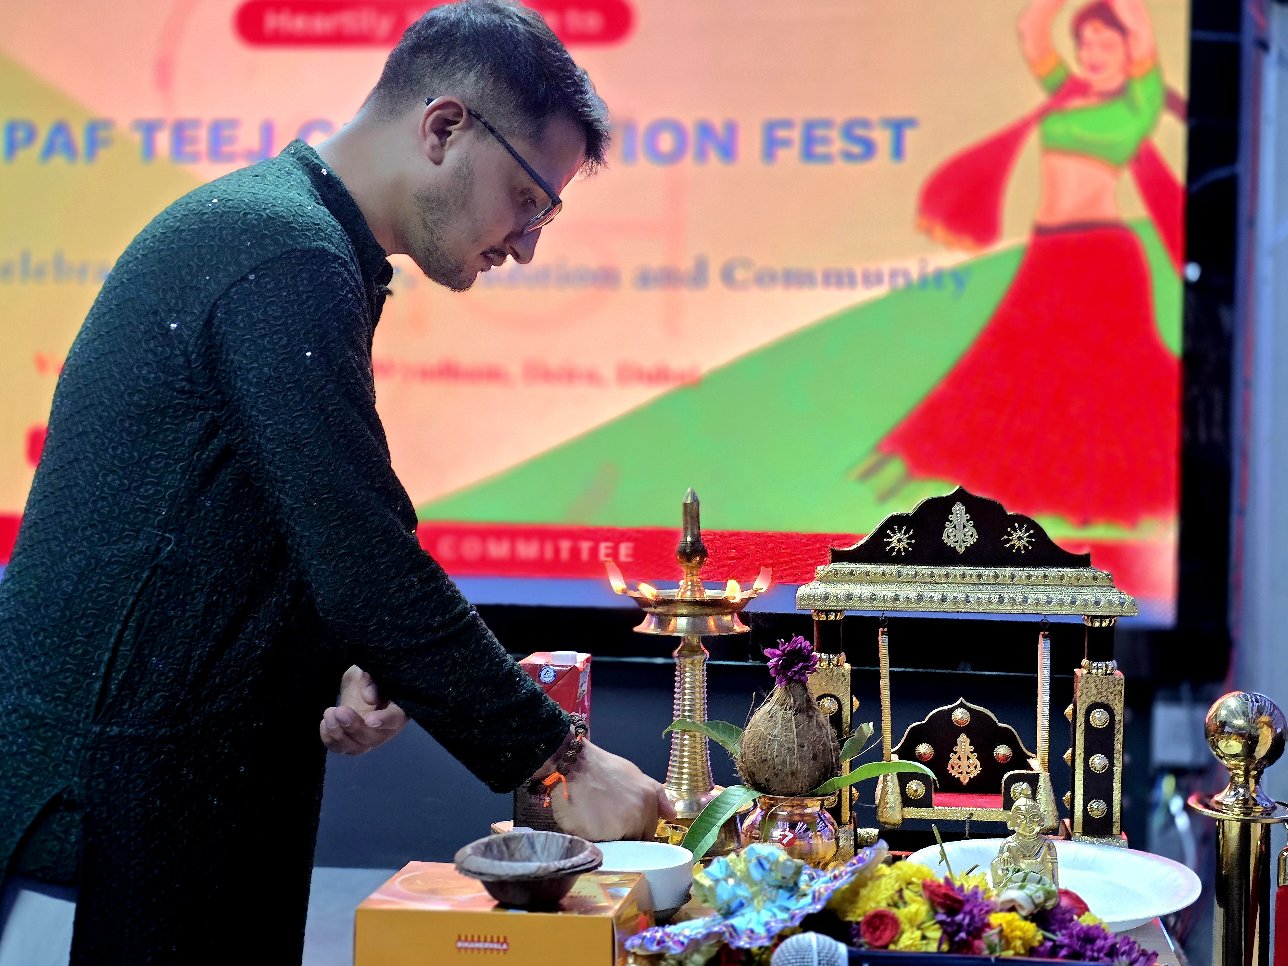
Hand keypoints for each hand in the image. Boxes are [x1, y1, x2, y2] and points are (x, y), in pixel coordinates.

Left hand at [320, 665, 408, 754]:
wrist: (356, 687)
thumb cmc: (366, 678)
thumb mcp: (367, 673)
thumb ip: (370, 682)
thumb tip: (370, 697)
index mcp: (397, 709)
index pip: (396, 718)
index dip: (384, 720)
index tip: (370, 719)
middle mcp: (385, 730)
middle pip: (373, 738)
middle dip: (354, 726)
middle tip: (340, 711)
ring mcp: (367, 740)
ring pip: (356, 747)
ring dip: (339, 735)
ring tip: (329, 714)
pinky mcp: (350, 743)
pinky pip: (341, 748)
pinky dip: (330, 739)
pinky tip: (324, 724)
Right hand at [550, 740, 674, 840]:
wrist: (572, 764)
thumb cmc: (604, 768)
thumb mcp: (635, 774)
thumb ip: (657, 795)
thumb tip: (672, 816)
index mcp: (647, 805)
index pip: (648, 835)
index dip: (635, 832)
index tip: (624, 827)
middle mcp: (635, 820)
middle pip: (632, 844)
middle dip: (622, 838)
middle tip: (607, 823)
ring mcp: (613, 832)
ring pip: (615, 850)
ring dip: (607, 842)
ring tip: (595, 824)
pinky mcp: (592, 839)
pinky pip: (596, 849)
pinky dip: (591, 843)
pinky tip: (585, 827)